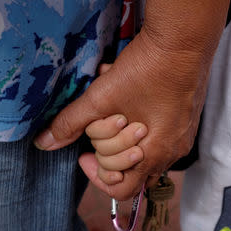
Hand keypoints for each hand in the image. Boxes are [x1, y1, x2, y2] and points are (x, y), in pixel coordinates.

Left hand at [34, 0, 228, 199]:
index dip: (96, 176)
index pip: (122, 190)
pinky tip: (131, 105)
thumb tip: (44, 143)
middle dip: (108, 156)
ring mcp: (182, 137)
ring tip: (114, 115)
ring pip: (145, 155)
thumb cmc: (146, 70)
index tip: (85, 154)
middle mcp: (172, 152)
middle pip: (132, 174)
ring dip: (122, 141)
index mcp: (153, 154)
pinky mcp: (186, 122)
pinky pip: (159, 138)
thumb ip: (72, 123)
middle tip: (98, 131)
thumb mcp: (101, 97)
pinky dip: (140, 129)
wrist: (184, 40)